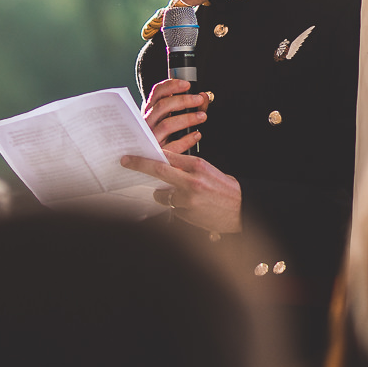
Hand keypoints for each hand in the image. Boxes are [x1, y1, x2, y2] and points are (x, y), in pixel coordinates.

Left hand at [120, 151, 241, 235]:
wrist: (242, 209)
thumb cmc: (224, 188)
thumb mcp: (207, 170)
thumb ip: (185, 166)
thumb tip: (162, 163)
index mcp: (198, 165)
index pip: (167, 156)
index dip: (149, 154)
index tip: (134, 152)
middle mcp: (191, 181)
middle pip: (158, 170)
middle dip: (139, 165)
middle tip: (125, 161)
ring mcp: (187, 199)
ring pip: (161, 194)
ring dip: (163, 195)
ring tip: (182, 197)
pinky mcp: (186, 214)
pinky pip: (171, 208)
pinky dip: (175, 207)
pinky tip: (190, 208)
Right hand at [142, 78, 209, 155]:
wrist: (151, 160)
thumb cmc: (165, 136)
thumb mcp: (172, 118)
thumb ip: (188, 107)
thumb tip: (204, 96)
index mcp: (150, 111)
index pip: (157, 93)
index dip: (171, 86)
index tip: (187, 84)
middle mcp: (147, 123)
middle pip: (162, 106)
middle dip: (183, 100)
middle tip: (199, 100)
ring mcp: (151, 138)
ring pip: (167, 125)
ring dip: (187, 118)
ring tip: (202, 116)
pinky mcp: (157, 154)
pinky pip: (172, 146)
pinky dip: (186, 139)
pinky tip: (196, 135)